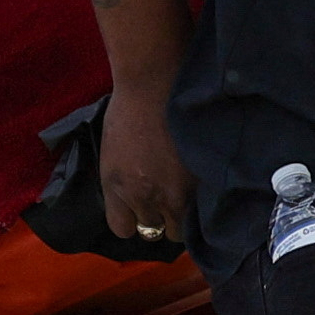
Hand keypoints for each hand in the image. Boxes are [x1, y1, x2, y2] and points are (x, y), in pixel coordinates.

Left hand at [98, 86, 194, 249]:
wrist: (157, 82)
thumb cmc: (129, 109)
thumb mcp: (112, 153)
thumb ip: (121, 185)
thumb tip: (134, 204)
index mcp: (117, 187)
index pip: (122, 229)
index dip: (132, 218)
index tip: (141, 207)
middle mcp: (145, 196)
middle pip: (154, 232)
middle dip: (159, 218)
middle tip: (167, 199)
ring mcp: (176, 193)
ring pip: (181, 228)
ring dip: (182, 214)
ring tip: (187, 193)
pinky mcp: (202, 184)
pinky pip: (203, 209)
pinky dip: (203, 201)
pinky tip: (202, 184)